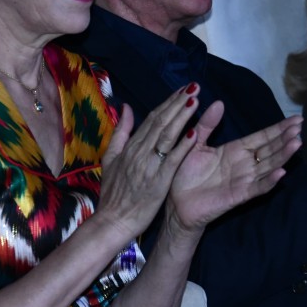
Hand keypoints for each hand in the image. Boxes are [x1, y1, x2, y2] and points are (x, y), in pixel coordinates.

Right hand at [97, 86, 204, 240]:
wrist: (112, 221)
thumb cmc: (114, 193)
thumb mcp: (111, 159)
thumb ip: (121, 133)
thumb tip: (127, 108)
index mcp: (130, 146)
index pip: (152, 118)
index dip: (168, 102)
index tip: (183, 89)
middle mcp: (139, 152)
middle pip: (161, 122)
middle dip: (178, 102)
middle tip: (194, 86)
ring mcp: (148, 165)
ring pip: (167, 136)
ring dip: (182, 116)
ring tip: (195, 100)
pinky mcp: (158, 180)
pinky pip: (172, 159)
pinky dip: (183, 145)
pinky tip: (194, 132)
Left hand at [166, 104, 302, 234]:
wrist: (176, 203)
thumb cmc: (186, 174)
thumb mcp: (195, 143)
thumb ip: (207, 124)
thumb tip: (218, 102)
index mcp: (236, 150)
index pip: (263, 137)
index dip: (279, 128)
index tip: (296, 119)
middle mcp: (245, 164)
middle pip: (270, 149)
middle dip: (285, 138)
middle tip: (300, 127)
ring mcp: (244, 180)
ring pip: (269, 166)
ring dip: (283, 155)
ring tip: (296, 143)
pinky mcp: (239, 196)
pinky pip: (258, 188)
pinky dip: (269, 181)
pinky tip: (281, 172)